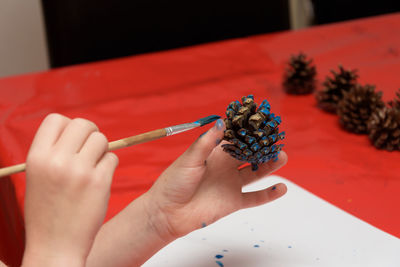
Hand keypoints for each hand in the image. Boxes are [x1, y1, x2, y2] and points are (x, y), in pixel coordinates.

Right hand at [22, 114, 117, 266]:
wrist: (55, 246)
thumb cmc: (48, 211)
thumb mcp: (39, 176)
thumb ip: (55, 152)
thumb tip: (82, 130)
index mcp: (36, 157)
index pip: (56, 119)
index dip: (68, 126)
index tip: (74, 140)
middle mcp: (56, 160)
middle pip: (84, 124)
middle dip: (91, 133)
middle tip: (90, 150)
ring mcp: (79, 171)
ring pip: (102, 139)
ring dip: (102, 151)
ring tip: (93, 168)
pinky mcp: (99, 182)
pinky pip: (113, 158)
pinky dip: (109, 166)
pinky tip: (99, 180)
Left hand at [144, 119, 286, 239]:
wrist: (168, 212)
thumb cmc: (174, 182)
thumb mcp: (190, 159)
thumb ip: (207, 143)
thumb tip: (221, 123)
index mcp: (214, 154)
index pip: (235, 139)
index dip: (246, 131)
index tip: (260, 120)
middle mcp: (225, 167)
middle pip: (248, 154)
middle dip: (261, 146)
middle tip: (275, 138)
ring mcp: (231, 184)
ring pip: (255, 173)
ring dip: (269, 165)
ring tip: (282, 156)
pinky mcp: (233, 202)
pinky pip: (254, 198)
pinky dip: (268, 194)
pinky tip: (281, 188)